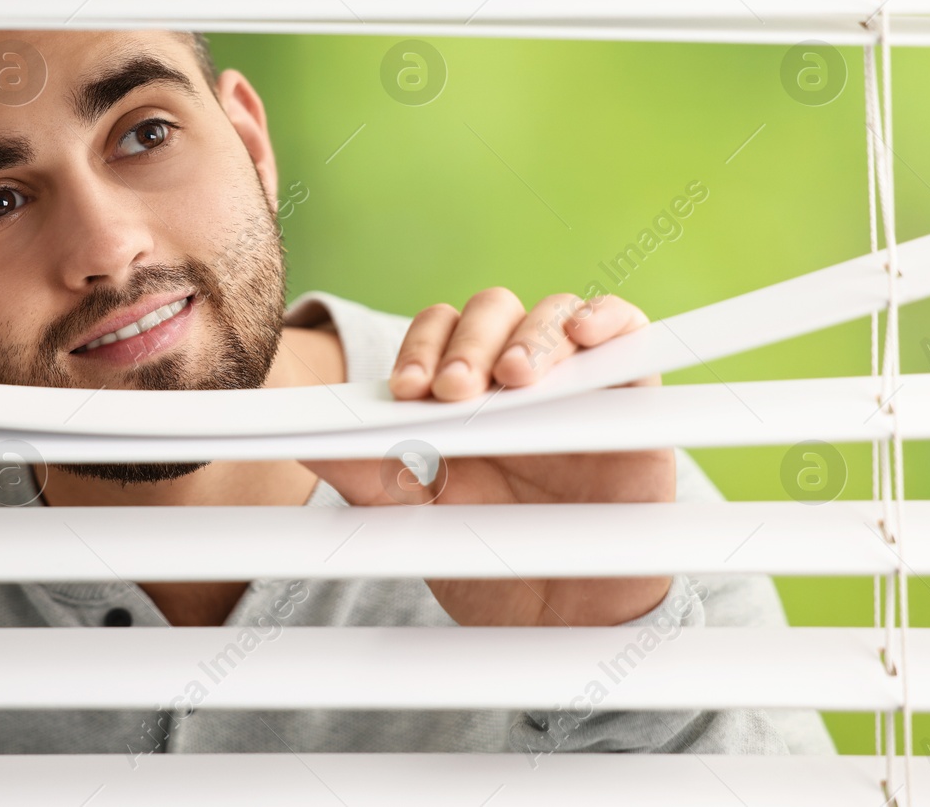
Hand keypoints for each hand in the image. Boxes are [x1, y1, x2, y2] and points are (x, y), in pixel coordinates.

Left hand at [305, 289, 673, 626]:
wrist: (565, 618)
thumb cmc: (490, 558)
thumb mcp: (416, 516)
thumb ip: (364, 471)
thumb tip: (298, 437)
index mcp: (461, 389)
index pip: (435, 332)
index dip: (420, 348)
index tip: (408, 391)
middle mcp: (514, 372)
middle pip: (489, 312)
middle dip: (467, 344)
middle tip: (455, 391)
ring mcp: (573, 376)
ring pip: (549, 315)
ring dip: (528, 337)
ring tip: (515, 379)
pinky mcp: (631, 390)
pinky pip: (625, 329)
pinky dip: (606, 316)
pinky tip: (584, 332)